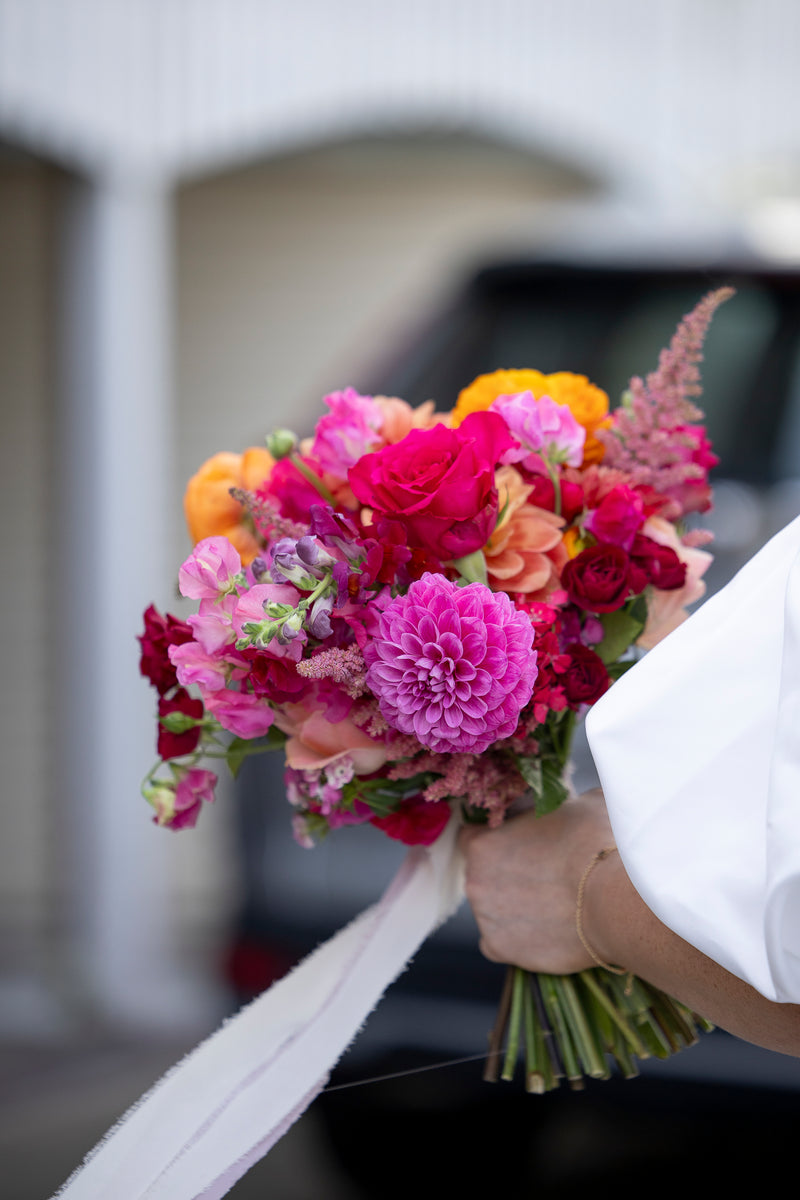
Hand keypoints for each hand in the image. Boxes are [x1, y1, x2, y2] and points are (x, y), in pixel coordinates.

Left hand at [459, 788, 616, 973]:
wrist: (616, 900)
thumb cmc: (597, 843)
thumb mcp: (578, 802)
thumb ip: (556, 803)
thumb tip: (569, 801)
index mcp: (483, 843)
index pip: (472, 837)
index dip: (497, 838)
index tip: (520, 842)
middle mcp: (475, 882)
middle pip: (482, 874)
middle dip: (506, 872)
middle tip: (544, 873)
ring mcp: (486, 919)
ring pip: (493, 909)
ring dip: (513, 905)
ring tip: (553, 903)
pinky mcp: (503, 950)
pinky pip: (499, 942)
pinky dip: (517, 938)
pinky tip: (543, 929)